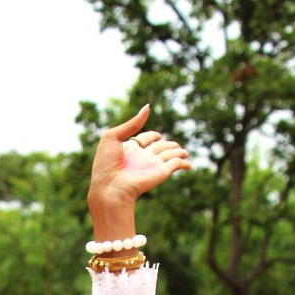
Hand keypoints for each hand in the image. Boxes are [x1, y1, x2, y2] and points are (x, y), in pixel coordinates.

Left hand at [87, 104, 190, 231]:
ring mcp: (152, 165)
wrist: (110, 188)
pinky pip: (176, 165)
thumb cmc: (105, 164)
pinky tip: (188, 165)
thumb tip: (148, 107)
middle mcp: (142, 157)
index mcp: (130, 149)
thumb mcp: (112, 137)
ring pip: (169, 155)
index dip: (151, 136)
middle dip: (168, 145)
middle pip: (159, 147)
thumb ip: (132, 123)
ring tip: (185, 152)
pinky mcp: (161, 172)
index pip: (144, 139)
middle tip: (175, 145)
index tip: (156, 135)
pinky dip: (183, 163)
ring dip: (178, 152)